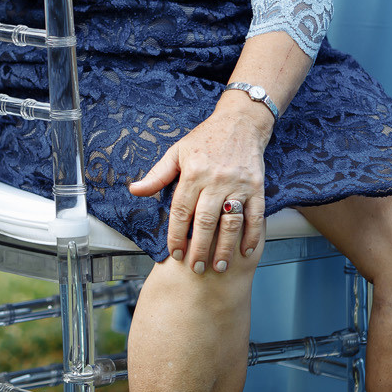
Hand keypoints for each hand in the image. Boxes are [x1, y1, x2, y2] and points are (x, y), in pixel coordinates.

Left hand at [128, 97, 271, 272]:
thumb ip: (157, 175)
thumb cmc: (205, 138)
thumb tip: (134, 190)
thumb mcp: (177, 151)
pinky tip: (246, 252)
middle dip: (199, 248)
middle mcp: (215, 179)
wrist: (241, 122)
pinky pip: (256, 216)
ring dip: (225, 248)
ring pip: (230, 222)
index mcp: (193, 172)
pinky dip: (253, 236)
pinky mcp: (257, 186)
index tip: (174, 254)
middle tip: (195, 268)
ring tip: (219, 267)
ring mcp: (238, 184)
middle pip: (205, 221)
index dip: (176, 235)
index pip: (181, 210)